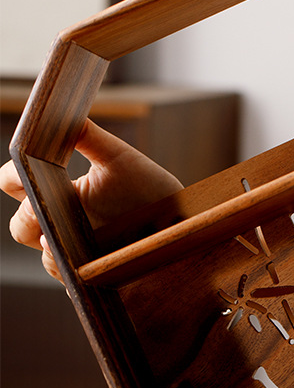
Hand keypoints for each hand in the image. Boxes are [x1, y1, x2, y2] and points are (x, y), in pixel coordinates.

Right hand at [0, 119, 182, 281]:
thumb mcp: (118, 158)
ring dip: (49, 247)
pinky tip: (74, 260)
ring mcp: (76, 250)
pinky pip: (71, 278)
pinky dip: (69, 269)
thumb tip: (59, 110)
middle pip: (20, 225)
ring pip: (45, 254)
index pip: (15, 184)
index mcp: (60, 192)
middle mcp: (62, 222)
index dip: (12, 178)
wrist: (182, 221)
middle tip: (39, 210)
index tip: (20, 173)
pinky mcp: (94, 273)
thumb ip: (87, 135)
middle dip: (27, 218)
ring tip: (56, 240)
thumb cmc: (149, 188)